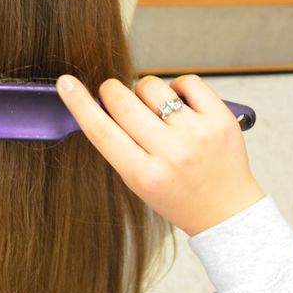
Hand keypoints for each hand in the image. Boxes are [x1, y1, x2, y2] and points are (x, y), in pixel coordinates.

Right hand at [56, 74, 265, 235]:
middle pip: (123, 101)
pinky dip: (177, 87)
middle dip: (112, 91)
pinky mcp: (219, 119)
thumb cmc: (177, 196)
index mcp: (144, 175)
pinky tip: (179, 103)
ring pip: (151, 86)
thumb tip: (102, 102)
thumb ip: (120, 146)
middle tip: (115, 95)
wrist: (226, 210)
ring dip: (144, 90)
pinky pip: (187, 82)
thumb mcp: (138, 181)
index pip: (101, 131)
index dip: (79, 103)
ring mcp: (197, 134)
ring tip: (155, 109)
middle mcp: (171, 153)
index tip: (66, 83)